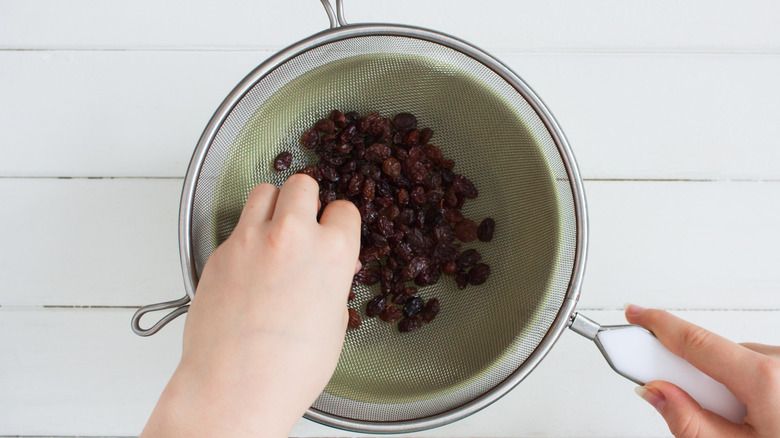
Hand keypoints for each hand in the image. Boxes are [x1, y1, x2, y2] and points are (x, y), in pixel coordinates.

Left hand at [141, 174, 360, 437]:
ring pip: (264, 192)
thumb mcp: (333, 322)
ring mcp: (251, 241)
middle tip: (303, 225)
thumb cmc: (288, 369)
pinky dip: (246, 237)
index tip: (334, 233)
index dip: (340, 223)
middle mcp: (292, 237)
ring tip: (273, 233)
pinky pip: (237, 227)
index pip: (344, 209)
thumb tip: (330, 269)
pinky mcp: (219, 253)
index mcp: (332, 252)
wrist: (236, 387)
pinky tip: (249, 265)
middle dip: (305, 201)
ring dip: (272, 207)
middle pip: (301, 185)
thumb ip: (333, 282)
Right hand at [626, 305, 779, 437]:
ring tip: (743, 425)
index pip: (694, 341)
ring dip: (726, 387)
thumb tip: (656, 392)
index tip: (633, 315)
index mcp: (764, 377)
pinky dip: (748, 385)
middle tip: (703, 411)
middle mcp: (779, 359)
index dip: (657, 326)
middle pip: (713, 355)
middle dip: (696, 379)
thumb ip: (691, 423)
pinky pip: (758, 365)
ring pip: (736, 362)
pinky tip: (758, 413)